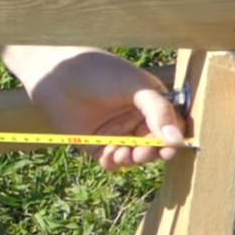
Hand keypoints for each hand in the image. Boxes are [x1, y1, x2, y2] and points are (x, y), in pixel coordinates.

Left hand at [0, 47, 186, 171]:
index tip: (169, 148)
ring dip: (132, 159)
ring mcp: (117, 133)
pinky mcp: (96, 144)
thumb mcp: (134, 85)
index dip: (172, 139)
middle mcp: (136, 120)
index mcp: (151, 102)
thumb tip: (178, 140)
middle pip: (154, 145)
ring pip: (133, 156)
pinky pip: (111, 161)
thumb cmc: (98, 72)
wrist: (57, 75)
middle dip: (150, 152)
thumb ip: (157, 110)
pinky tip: (109, 156)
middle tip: (143, 152)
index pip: (170, 125)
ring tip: (122, 153)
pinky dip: (113, 162)